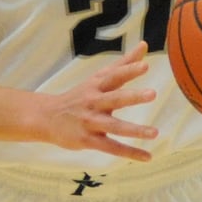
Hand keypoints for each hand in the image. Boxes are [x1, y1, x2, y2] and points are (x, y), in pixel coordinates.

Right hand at [37, 41, 158, 160]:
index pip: (114, 76)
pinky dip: (129, 153)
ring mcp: (91, 122)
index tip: (145, 64)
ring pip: (114, 127)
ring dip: (134, 130)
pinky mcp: (88, 140)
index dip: (128, 70)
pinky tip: (147, 157)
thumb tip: (144, 44)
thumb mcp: (97, 78)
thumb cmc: (79, 96)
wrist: (47, 117)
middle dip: (132, 96)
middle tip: (152, 94)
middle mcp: (94, 102)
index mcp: (96, 86)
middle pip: (114, 99)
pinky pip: (111, 147)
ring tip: (155, 132)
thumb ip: (123, 63)